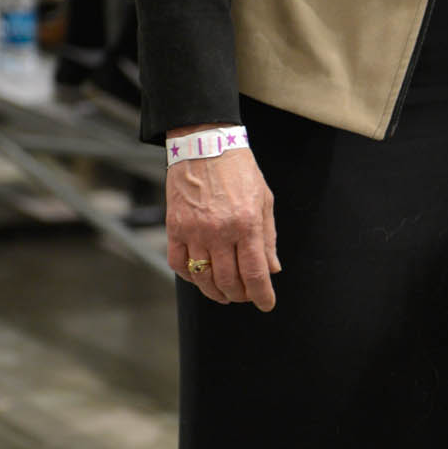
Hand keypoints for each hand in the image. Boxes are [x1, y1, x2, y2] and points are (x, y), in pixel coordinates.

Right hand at [165, 125, 280, 310]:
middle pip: (229, 281)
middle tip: (245, 296)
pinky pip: (179, 264)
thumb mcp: (264, 201)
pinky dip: (190, 277)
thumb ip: (268, 238)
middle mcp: (220, 231)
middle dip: (240, 296)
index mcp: (247, 224)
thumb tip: (272, 270)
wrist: (205, 144)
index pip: (255, 273)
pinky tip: (200, 277)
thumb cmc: (240, 171)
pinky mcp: (175, 227)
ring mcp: (194, 231)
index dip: (262, 295)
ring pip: (203, 278)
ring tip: (225, 294)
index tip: (266, 304)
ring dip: (216, 292)